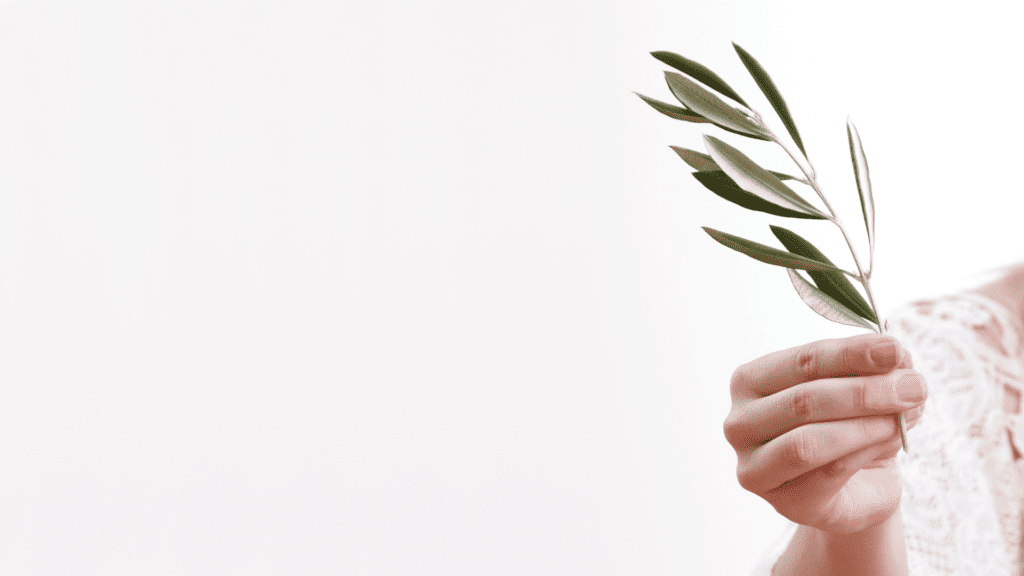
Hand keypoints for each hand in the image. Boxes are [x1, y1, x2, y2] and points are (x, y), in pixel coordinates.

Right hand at [723, 334, 924, 534]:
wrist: (854, 486)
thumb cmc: (848, 426)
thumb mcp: (861, 388)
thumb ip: (874, 369)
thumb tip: (896, 356)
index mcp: (750, 381)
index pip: (802, 361)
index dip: (850, 354)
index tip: (894, 349)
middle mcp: (739, 422)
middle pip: (804, 400)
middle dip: (865, 391)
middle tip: (914, 386)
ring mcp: (753, 466)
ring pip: (809, 441)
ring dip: (866, 425)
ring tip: (904, 416)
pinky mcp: (782, 502)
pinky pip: (827, 473)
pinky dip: (864, 452)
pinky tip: (892, 439)